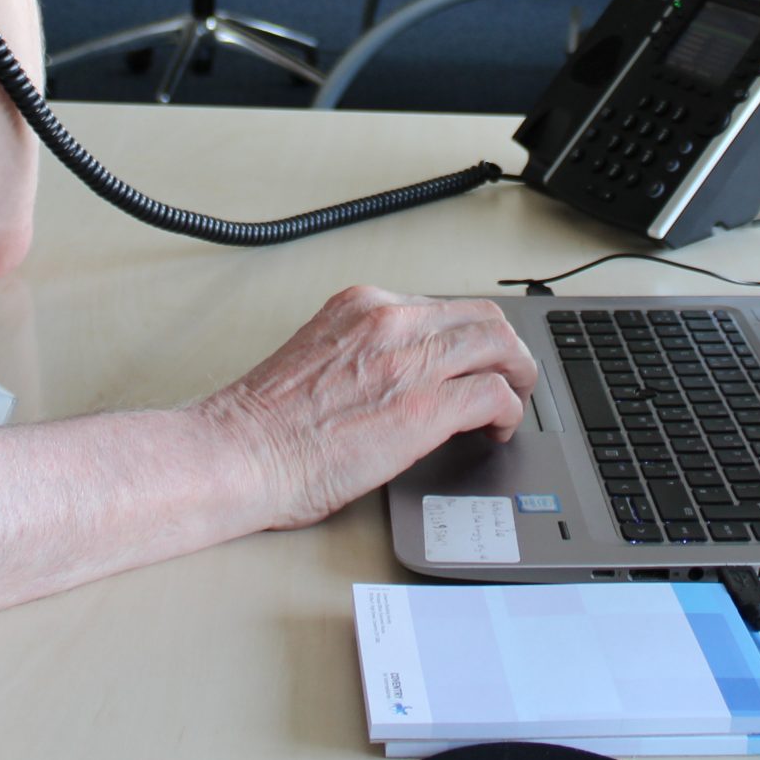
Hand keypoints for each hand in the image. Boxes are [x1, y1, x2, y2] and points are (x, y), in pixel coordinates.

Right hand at [200, 286, 539, 530]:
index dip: (470, 334)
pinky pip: (493, 394)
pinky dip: (508, 412)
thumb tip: (404, 376)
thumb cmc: (266, 426)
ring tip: (517, 400)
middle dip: (507, 348)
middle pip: (482, 317)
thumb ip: (367, 353)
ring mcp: (410, 360)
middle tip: (514, 375)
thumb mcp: (321, 357)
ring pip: (499, 346)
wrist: (241, 454)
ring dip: (518, 374)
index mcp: (363, 306)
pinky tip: (498, 430)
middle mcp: (390, 320)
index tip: (477, 356)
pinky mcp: (425, 406)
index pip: (442, 306)